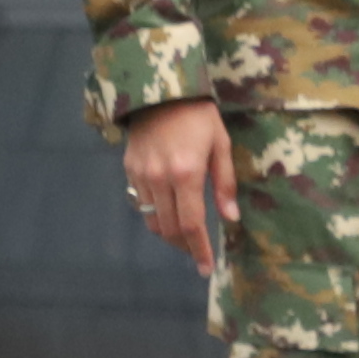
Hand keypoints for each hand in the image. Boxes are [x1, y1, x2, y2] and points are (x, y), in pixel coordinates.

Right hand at [120, 99, 236, 275]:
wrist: (159, 89)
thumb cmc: (198, 115)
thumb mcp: (221, 145)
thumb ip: (224, 184)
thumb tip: (230, 219)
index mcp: (186, 173)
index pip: (191, 224)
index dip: (200, 250)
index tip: (207, 268)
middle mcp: (159, 179)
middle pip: (169, 228)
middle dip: (185, 246)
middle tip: (199, 254)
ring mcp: (140, 175)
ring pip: (151, 220)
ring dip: (169, 234)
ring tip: (185, 237)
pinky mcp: (129, 170)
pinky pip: (140, 203)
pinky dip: (155, 215)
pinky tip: (169, 213)